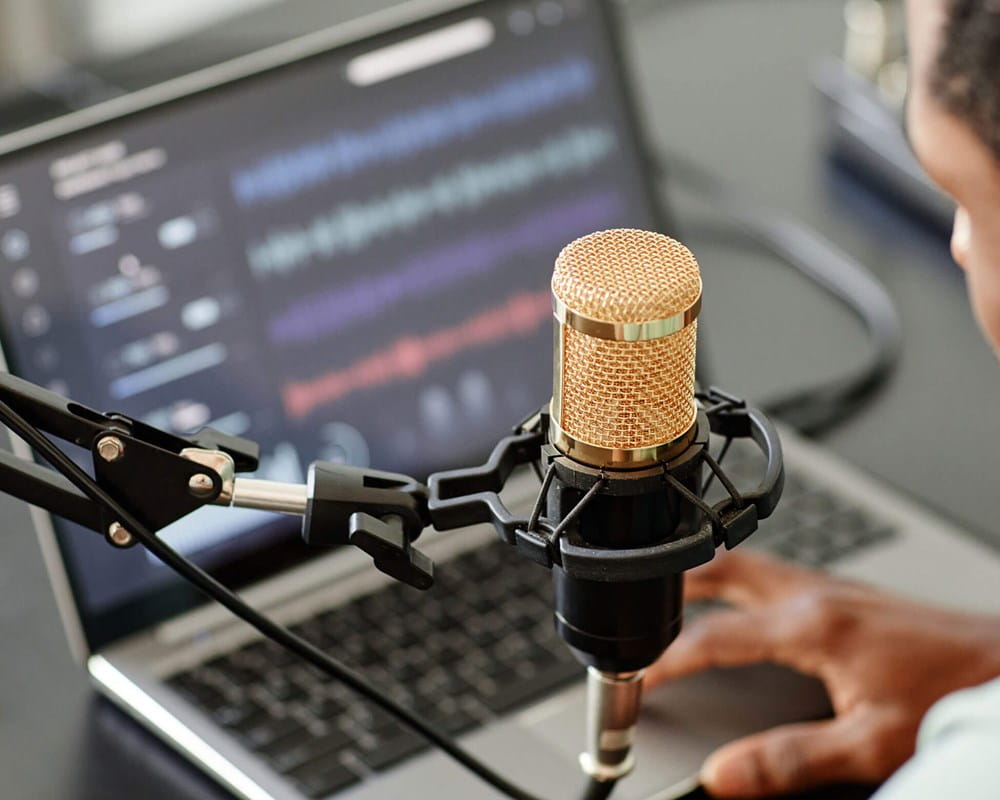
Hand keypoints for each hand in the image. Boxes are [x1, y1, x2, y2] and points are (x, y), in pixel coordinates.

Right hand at [644, 550, 999, 797]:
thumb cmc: (948, 697)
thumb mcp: (868, 744)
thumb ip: (790, 759)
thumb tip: (727, 775)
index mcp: (810, 625)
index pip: (715, 637)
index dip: (668, 659)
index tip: (641, 676)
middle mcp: (814, 595)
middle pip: (723, 570)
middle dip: (675, 583)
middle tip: (643, 602)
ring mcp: (830, 587)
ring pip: (748, 563)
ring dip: (706, 576)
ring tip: (678, 595)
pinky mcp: (844, 592)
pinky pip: (774, 573)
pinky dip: (740, 582)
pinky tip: (745, 603)